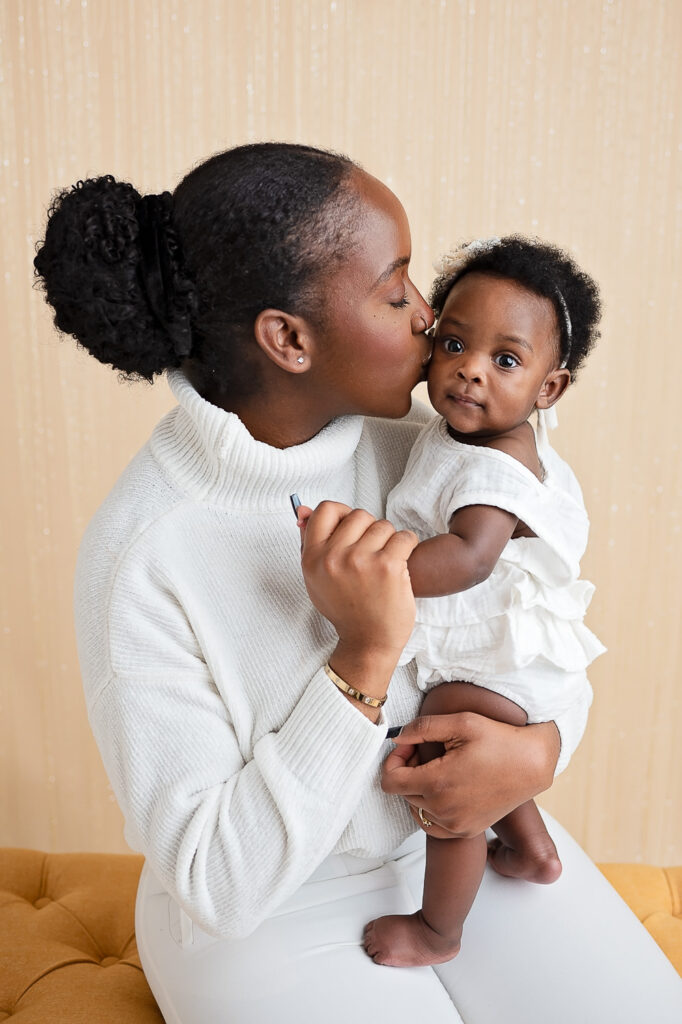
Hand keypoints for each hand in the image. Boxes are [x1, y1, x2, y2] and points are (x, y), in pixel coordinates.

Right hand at [300, 500, 418, 662]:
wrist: (368, 643)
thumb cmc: (345, 609)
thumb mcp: (316, 578)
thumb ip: (309, 543)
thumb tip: (303, 509)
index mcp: (312, 558)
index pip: (326, 510)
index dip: (342, 514)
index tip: (352, 528)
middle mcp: (333, 557)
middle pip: (358, 515)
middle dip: (369, 529)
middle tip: (372, 552)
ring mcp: (361, 560)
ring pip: (383, 525)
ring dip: (389, 540)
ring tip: (385, 561)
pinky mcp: (388, 566)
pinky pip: (404, 537)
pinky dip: (408, 545)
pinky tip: (402, 561)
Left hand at [381, 713, 559, 837]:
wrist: (532, 764)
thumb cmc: (498, 739)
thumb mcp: (460, 722)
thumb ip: (421, 728)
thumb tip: (396, 738)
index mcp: (437, 784)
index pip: (390, 781)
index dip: (393, 760)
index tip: (410, 747)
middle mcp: (444, 810)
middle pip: (402, 793)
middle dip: (407, 771)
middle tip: (427, 753)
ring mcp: (455, 825)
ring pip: (416, 809)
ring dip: (419, 790)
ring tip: (439, 769)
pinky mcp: (466, 831)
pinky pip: (432, 825)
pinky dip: (431, 809)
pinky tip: (444, 790)